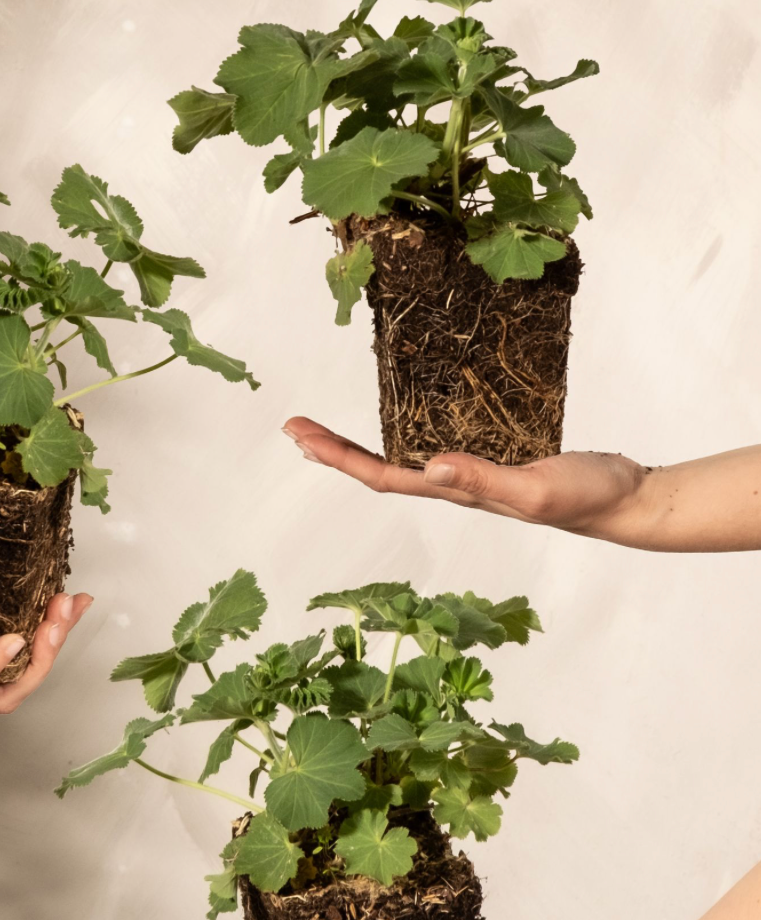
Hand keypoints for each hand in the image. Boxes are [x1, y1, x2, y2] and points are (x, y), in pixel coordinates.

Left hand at [283, 415, 648, 539]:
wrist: (625, 500)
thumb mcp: (534, 488)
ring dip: (361, 445)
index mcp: (457, 493)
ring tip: (328, 427)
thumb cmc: (586, 497)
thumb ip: (484, 479)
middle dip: (334, 450)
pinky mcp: (493, 458)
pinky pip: (435, 444)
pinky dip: (407, 431)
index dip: (338, 457)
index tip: (300, 434)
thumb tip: (429, 467)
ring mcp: (473, 475)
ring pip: (402, 459)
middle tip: (294, 425)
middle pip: (380, 470)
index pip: (382, 476)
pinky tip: (405, 419)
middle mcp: (455, 487)